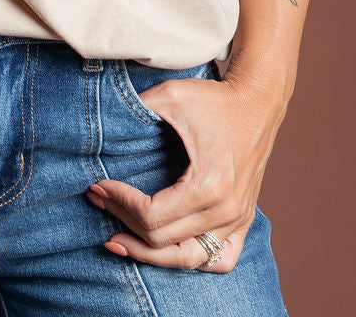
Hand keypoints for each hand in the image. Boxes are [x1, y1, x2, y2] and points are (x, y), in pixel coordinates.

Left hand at [84, 70, 283, 272]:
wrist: (257, 101)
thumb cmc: (214, 99)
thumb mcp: (170, 95)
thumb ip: (136, 111)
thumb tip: (104, 129)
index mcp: (208, 185)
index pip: (151, 216)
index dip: (119, 202)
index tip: (99, 185)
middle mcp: (225, 211)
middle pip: (162, 240)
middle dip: (123, 220)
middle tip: (98, 200)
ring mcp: (237, 219)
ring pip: (187, 259)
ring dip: (149, 253)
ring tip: (120, 239)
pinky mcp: (243, 219)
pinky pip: (219, 259)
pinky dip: (191, 260)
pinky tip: (167, 250)